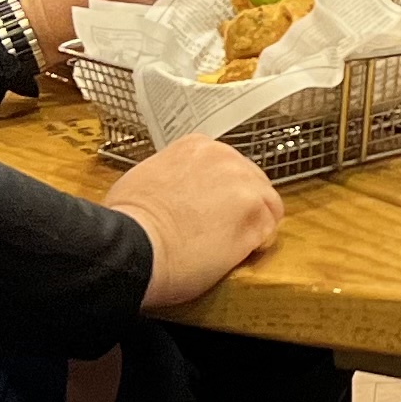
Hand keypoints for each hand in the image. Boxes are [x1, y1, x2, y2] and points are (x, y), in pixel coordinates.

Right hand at [106, 137, 283, 309]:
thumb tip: (177, 191)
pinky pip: (270, 231)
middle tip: (224, 230)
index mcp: (198, 147)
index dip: (225, 192)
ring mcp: (243, 184)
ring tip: (230, 245)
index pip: (228, 166)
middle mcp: (225, 158)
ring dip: (254, 224)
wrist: (134, 245)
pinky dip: (258, 245)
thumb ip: (174, 175)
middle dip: (243, 206)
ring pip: (268, 204)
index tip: (216, 209)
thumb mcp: (146, 176)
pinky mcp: (254, 214)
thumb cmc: (130, 220)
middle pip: (253, 181)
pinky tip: (238, 255)